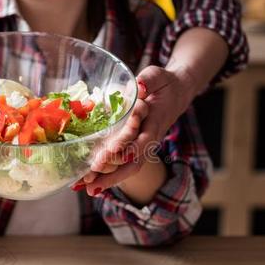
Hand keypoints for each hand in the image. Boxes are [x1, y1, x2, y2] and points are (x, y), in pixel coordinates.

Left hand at [77, 65, 194, 194]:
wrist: (177, 94)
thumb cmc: (164, 83)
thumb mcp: (158, 76)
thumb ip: (149, 80)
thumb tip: (139, 85)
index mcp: (155, 122)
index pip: (142, 138)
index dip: (128, 146)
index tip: (113, 152)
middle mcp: (150, 138)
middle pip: (133, 162)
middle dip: (113, 174)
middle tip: (92, 182)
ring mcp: (143, 146)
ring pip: (127, 168)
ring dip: (108, 180)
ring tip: (87, 189)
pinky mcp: (136, 148)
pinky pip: (123, 165)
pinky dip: (107, 175)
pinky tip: (91, 184)